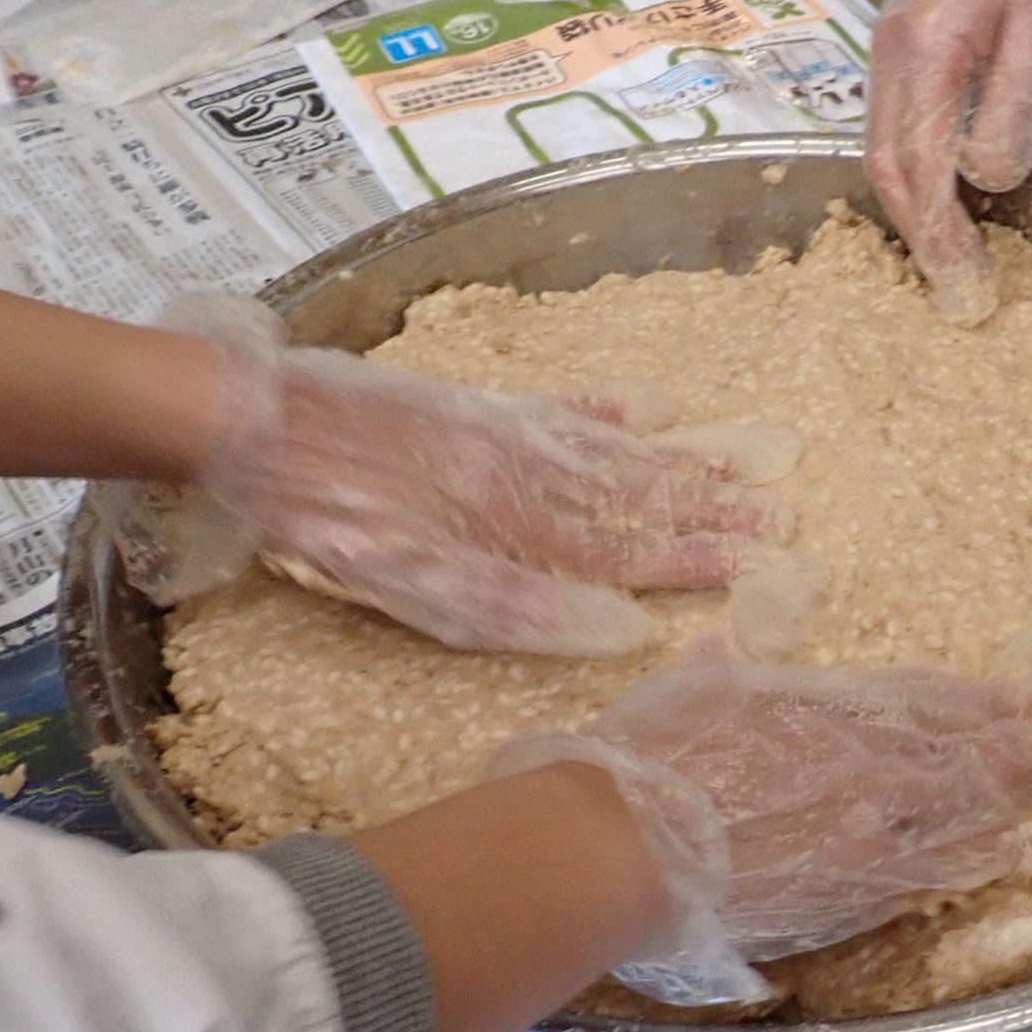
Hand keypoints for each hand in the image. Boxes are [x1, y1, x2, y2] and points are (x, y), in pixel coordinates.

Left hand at [107, 295, 789, 657]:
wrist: (244, 420)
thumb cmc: (322, 515)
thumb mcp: (412, 582)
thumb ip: (516, 605)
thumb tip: (622, 628)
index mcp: (518, 524)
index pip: (631, 547)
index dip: (700, 555)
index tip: (768, 556)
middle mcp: (525, 473)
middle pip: (637, 492)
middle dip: (713, 502)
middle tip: (786, 501)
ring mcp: (499, 435)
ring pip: (611, 449)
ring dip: (681, 454)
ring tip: (746, 448)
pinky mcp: (464, 409)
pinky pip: (553, 409)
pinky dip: (605, 409)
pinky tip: (647, 403)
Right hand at [493, 648, 1031, 1004]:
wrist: (627, 857)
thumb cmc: (645, 763)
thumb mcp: (691, 694)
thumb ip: (725, 677)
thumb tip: (725, 658)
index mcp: (826, 711)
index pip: (919, 702)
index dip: (971, 701)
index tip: (1012, 699)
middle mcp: (863, 772)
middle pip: (955, 759)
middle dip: (1005, 751)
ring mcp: (866, 841)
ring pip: (957, 818)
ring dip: (1003, 803)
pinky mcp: (854, 901)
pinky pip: (930, 878)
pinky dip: (972, 862)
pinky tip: (1001, 853)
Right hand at [865, 0, 1031, 325]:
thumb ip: (1012, 104)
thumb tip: (989, 177)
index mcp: (925, 50)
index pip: (919, 159)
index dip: (937, 226)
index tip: (961, 275)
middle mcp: (887, 60)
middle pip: (886, 169)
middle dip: (917, 235)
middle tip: (956, 289)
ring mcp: (880, 61)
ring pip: (880, 157)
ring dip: (911, 214)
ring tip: (949, 260)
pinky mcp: (888, 63)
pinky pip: (887, 135)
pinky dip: (910, 180)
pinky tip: (941, 206)